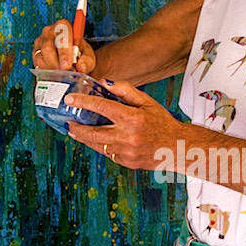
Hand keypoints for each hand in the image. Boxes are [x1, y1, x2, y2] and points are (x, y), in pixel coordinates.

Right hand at [32, 20, 95, 72]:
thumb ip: (87, 61)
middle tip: (63, 73)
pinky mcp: (35, 52)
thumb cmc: (79, 53)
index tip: (68, 65)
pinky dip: (46, 71)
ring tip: (61, 76)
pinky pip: (37, 63)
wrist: (72, 57)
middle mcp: (49, 31)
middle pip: (48, 47)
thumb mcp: (88, 55)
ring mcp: (40, 41)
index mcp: (63, 26)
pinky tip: (54, 75)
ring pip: (41, 56)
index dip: (64, 52)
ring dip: (51, 68)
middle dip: (56, 62)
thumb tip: (80, 67)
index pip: (62, 35)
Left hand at [63, 78, 181, 169]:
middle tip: (67, 121)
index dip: (83, 102)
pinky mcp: (127, 162)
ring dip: (84, 138)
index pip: (102, 107)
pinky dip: (99, 145)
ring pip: (97, 145)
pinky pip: (107, 153)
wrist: (177, 147)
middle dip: (76, 127)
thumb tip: (105, 83)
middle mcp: (128, 136)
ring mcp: (126, 152)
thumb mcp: (146, 101)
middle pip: (92, 133)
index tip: (70, 99)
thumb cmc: (161, 121)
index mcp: (132, 118)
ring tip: (75, 130)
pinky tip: (95, 139)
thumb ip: (125, 90)